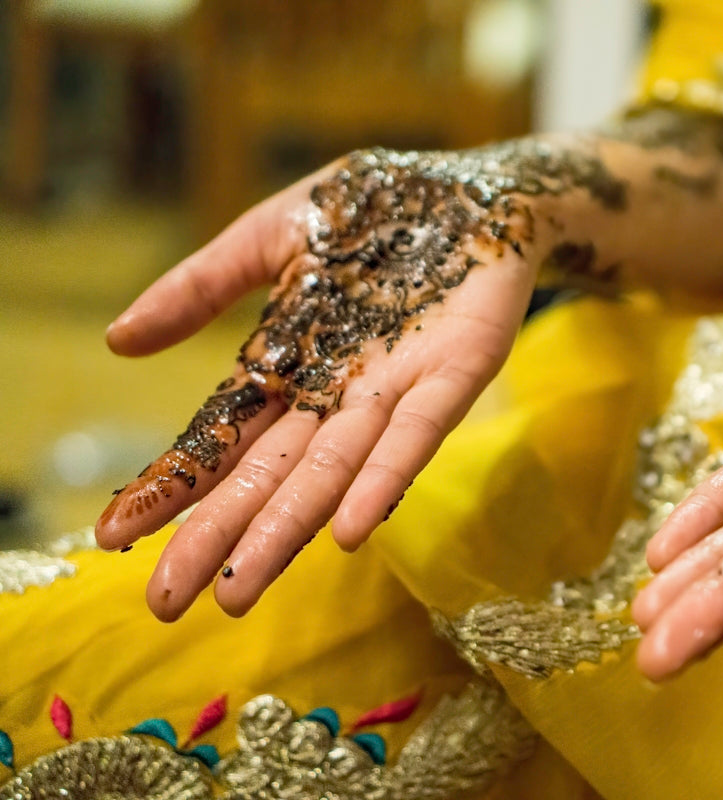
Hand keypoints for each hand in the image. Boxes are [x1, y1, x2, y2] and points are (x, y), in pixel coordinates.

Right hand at [97, 148, 542, 620]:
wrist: (471, 187)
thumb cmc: (372, 212)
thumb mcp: (271, 236)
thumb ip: (201, 286)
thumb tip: (115, 342)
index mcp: (288, 364)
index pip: (222, 437)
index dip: (175, 484)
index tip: (115, 534)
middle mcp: (337, 392)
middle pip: (271, 475)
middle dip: (220, 537)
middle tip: (168, 604)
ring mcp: (397, 389)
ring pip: (336, 470)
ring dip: (288, 529)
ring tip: (239, 589)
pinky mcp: (457, 372)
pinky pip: (418, 433)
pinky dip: (384, 478)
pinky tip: (350, 529)